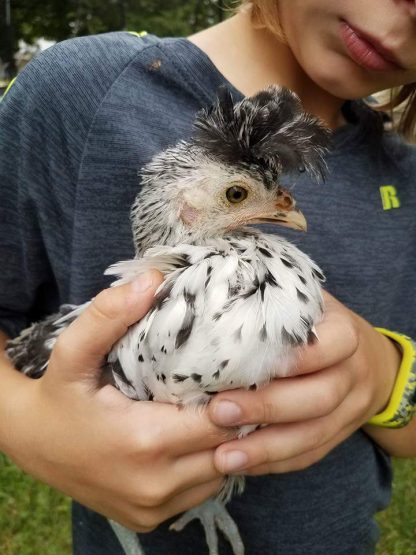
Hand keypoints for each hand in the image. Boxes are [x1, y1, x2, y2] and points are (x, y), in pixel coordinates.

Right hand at [3, 272, 233, 531]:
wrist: (32, 443)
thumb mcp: (73, 352)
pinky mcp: (151, 518)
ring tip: (212, 407)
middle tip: (233, 385)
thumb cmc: (57, 395)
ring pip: (221, 472)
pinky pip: (202, 490)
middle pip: (228, 448)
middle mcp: (155, 484)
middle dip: (237, 417)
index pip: (223, 419)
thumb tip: (152, 281)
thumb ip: (109, 315)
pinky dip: (206, 464)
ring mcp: (154, 507)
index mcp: (143, 441)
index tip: (239, 369)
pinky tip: (192, 437)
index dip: (237, 393)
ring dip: (224, 443)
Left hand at [207, 290, 400, 474]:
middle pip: (318, 397)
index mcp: (344, 333)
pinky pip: (310, 455)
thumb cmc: (318, 325)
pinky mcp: (339, 435)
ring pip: (313, 434)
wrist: (366, 361)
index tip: (247, 364)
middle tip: (218, 411)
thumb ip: (271, 300)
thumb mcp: (305, 303)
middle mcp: (352, 373)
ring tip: (223, 455)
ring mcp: (350, 409)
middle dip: (267, 407)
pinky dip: (275, 463)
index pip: (331, 344)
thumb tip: (208, 291)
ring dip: (266, 448)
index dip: (295, 358)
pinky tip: (241, 464)